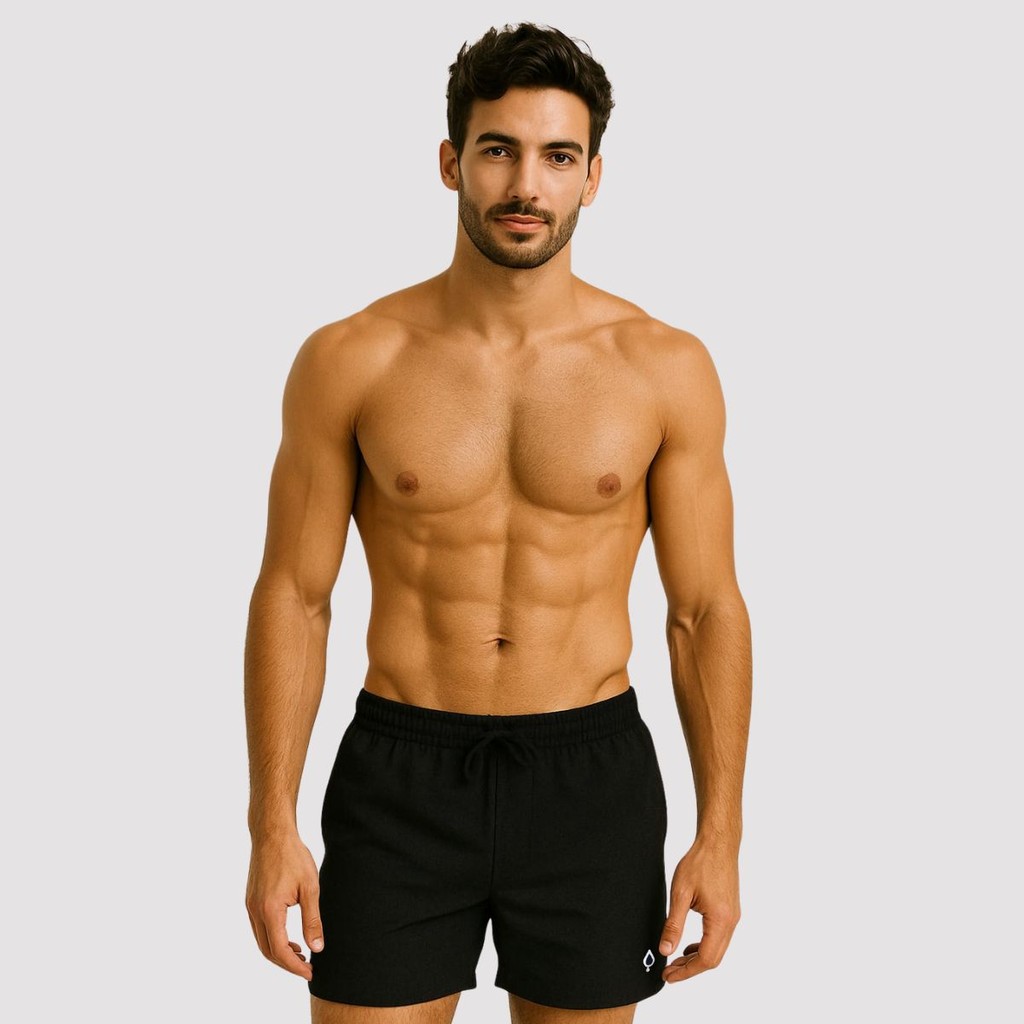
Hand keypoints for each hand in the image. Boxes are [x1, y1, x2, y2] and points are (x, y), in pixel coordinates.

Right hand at [245, 832, 323, 980]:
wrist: (273, 834)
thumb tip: (317, 948)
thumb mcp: (310, 888)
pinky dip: (272, 939)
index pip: (280, 951)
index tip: (310, 972)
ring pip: (261, 941)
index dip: (295, 966)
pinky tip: (288, 936)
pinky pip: (259, 929)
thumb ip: (312, 920)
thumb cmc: (293, 856)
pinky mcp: (251, 900)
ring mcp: (250, 906)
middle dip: (287, 964)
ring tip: (300, 953)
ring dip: (279, 952)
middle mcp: (255, 911)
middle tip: (307, 967)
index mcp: (270, 910)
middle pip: (268, 951)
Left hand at [659, 838, 740, 983]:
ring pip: (717, 949)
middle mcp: (731, 922)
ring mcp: (733, 917)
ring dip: (697, 959)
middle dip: (690, 969)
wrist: (718, 843)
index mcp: (721, 920)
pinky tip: (689, 945)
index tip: (667, 976)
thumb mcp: (681, 893)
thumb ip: (674, 924)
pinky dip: (704, 946)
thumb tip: (665, 950)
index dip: (686, 972)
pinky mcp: (730, 911)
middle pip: (713, 959)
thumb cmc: (700, 863)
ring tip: (675, 961)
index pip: (705, 959)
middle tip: (668, 973)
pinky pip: (719, 938)